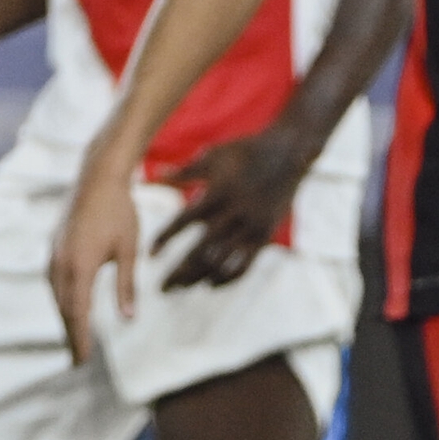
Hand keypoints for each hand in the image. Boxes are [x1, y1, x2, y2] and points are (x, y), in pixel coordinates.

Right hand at [49, 162, 143, 364]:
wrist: (98, 177)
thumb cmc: (119, 212)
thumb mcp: (129, 251)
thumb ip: (127, 287)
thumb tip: (129, 319)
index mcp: (80, 267)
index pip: (78, 314)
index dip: (79, 340)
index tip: (82, 362)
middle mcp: (61, 264)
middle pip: (64, 310)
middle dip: (71, 335)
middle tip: (78, 360)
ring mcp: (54, 254)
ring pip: (57, 296)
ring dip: (65, 318)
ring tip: (75, 337)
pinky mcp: (53, 247)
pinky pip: (54, 281)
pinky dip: (62, 299)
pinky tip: (70, 305)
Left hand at [153, 126, 305, 290]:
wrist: (289, 153)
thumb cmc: (245, 151)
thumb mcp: (215, 155)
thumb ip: (186, 170)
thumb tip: (157, 176)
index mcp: (218, 192)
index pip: (184, 221)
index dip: (165, 239)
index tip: (150, 255)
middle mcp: (234, 213)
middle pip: (201, 250)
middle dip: (179, 272)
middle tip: (162, 288)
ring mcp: (252, 227)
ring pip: (222, 262)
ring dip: (198, 278)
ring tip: (181, 288)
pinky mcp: (265, 236)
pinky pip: (245, 266)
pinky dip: (226, 278)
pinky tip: (210, 285)